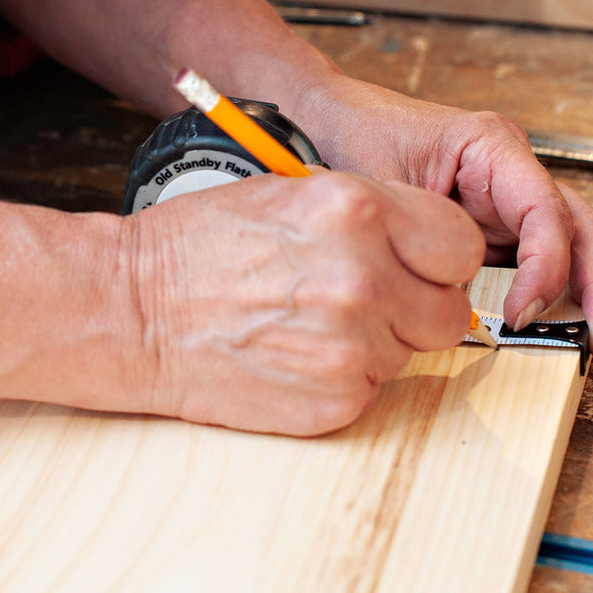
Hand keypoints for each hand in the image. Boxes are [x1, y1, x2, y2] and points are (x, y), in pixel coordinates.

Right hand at [116, 169, 485, 434]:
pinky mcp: (335, 401)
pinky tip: (297, 352)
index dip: (440, 256)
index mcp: (357, 210)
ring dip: (379, 341)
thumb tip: (427, 246)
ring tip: (315, 321)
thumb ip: (370, 215)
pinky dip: (344, 376)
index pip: (459, 244)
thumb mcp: (291, 191)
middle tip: (371, 297)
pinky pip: (373, 390)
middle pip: (449, 310)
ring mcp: (352, 346)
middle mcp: (364, 278)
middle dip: (418, 304)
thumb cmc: (199, 245)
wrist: (134, 311)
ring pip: (411, 352)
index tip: (422, 262)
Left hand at [294, 79, 592, 359]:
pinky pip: (549, 257)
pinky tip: (571, 328)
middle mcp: (513, 170)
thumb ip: (420, 237)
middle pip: (582, 224)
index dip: (546, 265)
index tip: (521, 312)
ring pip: (579, 241)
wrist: (327, 118)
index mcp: (491, 145)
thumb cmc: (352, 135)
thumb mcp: (380, 184)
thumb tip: (454, 301)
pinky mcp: (500, 227)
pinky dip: (567, 291)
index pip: (544, 208)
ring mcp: (511, 199)